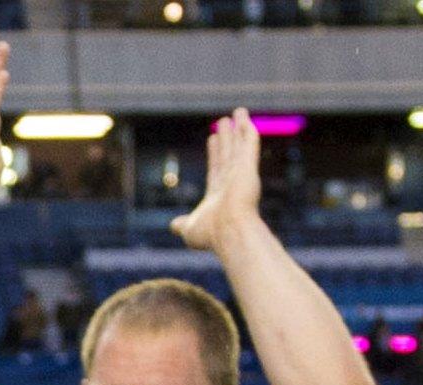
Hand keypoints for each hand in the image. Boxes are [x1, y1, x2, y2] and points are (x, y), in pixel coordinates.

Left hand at [171, 108, 263, 252]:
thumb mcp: (190, 229)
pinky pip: (249, 143)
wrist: (229, 231)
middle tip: (224, 122)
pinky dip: (248, 130)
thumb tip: (173, 226)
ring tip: (238, 112)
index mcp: (219, 194)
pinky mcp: (248, 166)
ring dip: (239, 128)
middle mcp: (231, 181)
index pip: (216, 168)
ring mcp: (241, 173)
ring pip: (239, 145)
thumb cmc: (211, 234)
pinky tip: (246, 118)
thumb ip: (182, 224)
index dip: (215, 153)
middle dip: (227, 139)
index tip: (213, 139)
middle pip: (228, 154)